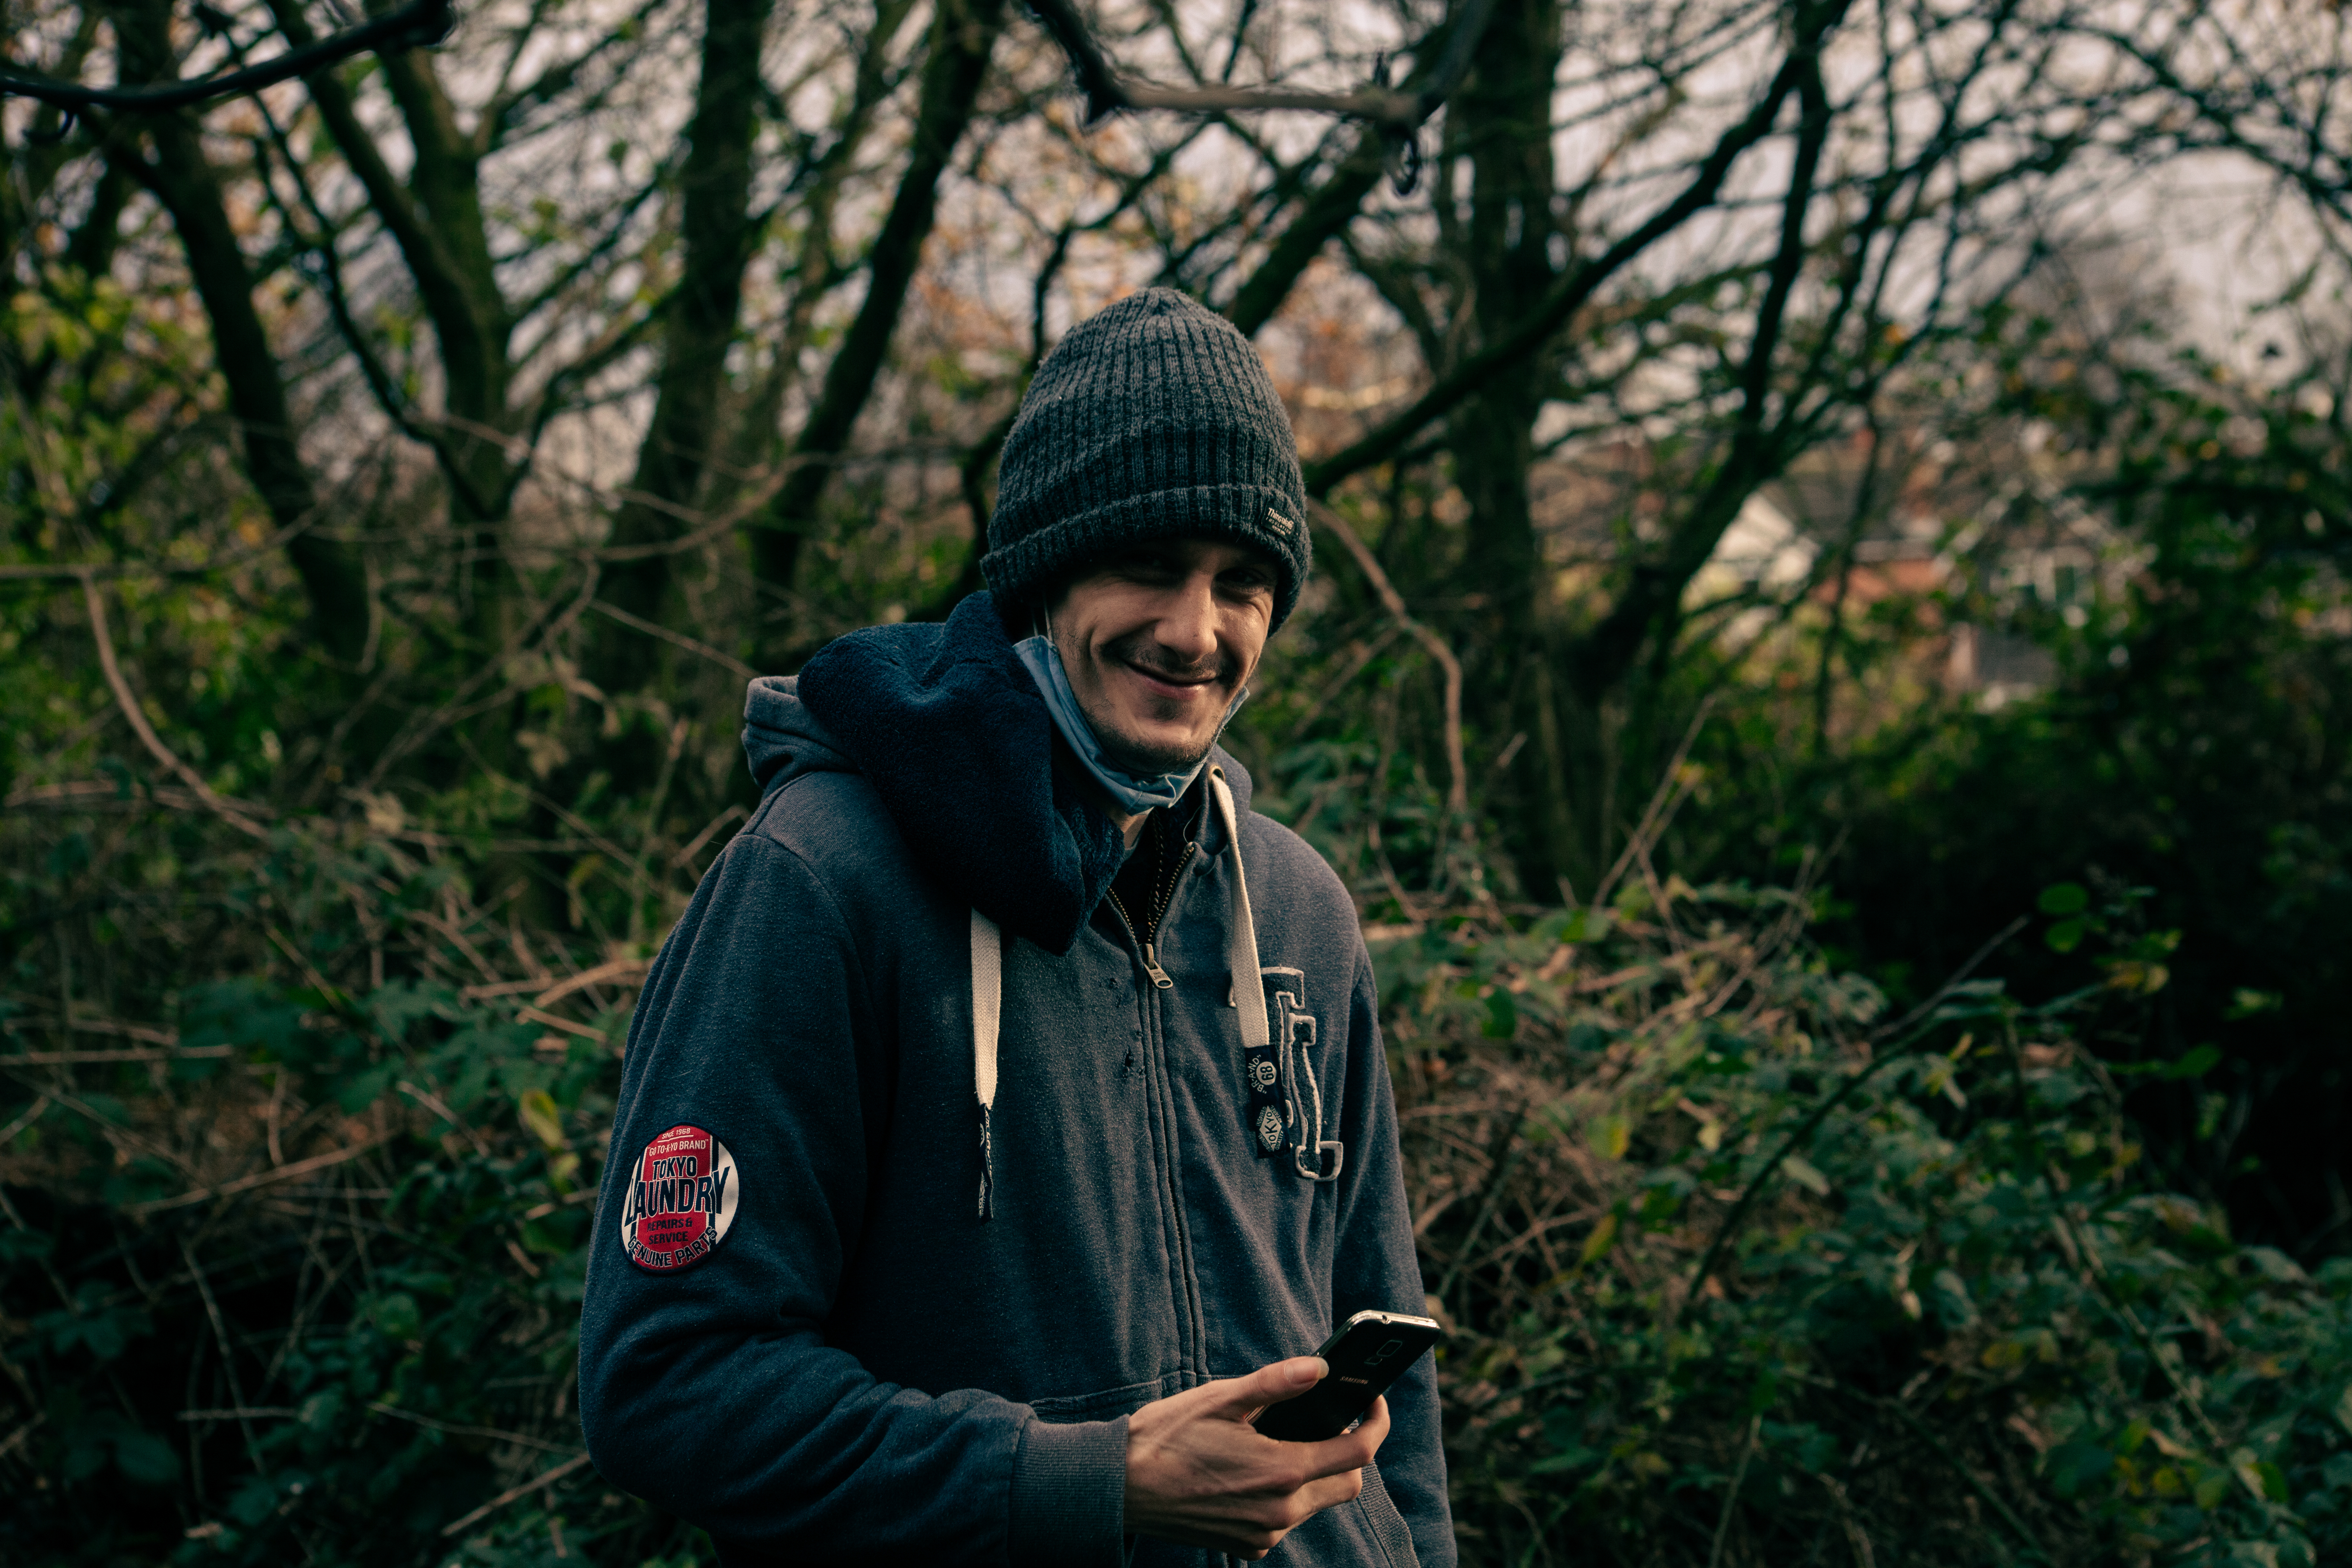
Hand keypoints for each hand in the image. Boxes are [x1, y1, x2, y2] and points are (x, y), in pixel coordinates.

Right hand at [1122, 1355, 1389, 1558]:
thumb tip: (1322, 1367)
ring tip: (1281, 1440)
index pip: (1358, 1452)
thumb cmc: (1167, 1437)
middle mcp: (1280, 1512)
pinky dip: (1287, 1494)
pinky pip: (1288, 1520)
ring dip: (1316, 1472)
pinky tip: (1255, 1471)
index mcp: (1281, 1471)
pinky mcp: (1249, 1547)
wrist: (1121, 1488)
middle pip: (1347, 1483)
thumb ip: (1277, 1383)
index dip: (1376, 1422)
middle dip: (1349, 1451)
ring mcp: (1264, 1535)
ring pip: (1318, 1502)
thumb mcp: (1222, 1399)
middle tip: (1329, 1420)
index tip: (1374, 1400)